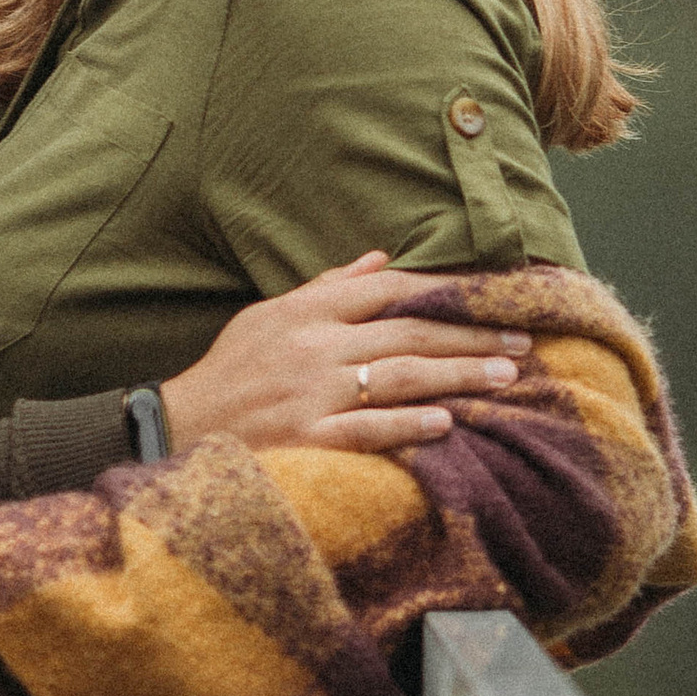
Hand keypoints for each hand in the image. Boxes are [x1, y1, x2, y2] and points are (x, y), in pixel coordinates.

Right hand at [160, 255, 530, 458]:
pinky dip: (408, 425)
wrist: (176, 427)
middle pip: (409, 332)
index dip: (447, 291)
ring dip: (458, 374)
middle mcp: (315, 346)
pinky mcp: (307, 437)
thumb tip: (382, 259)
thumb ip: (329, 288)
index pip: (391, 290)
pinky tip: (447, 423)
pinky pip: (367, 428)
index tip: (494, 297)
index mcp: (309, 312)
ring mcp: (312, 393)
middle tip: (520, 341)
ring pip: (400, 376)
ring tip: (505, 377)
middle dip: (470, 335)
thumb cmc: (229, 371)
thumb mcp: (270, 315)